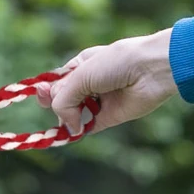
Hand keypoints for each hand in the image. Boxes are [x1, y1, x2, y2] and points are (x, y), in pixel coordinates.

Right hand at [35, 29, 177, 134]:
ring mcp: (100, 101)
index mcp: (81, 65)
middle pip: (63, 99)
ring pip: (75, 114)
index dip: (47, 90)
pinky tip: (75, 130)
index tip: (41, 95)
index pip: (57, 82)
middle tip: (57, 104)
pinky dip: (80, 130)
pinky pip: (89, 126)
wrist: (151, 70)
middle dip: (57, 103)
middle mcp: (89, 83)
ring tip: (69, 117)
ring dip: (68, 118)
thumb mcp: (82, 74)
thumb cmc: (116, 63)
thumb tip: (65, 124)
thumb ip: (64, 98)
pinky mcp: (111, 117)